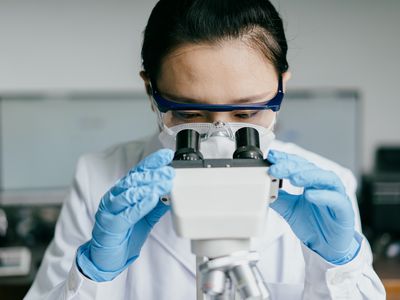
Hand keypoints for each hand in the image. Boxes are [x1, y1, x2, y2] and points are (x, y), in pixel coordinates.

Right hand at [76, 149, 174, 280]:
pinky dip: (140, 205)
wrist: (106, 258)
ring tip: (164, 183)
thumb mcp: (145, 217)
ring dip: (149, 187)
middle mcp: (115, 197)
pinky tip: (152, 199)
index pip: (138, 172)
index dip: (152, 162)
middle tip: (170, 171)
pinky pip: (126, 213)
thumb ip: (157, 205)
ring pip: (130, 193)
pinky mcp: (110, 225)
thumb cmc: (124, 235)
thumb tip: (173, 194)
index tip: (166, 155)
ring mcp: (110, 210)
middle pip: (135, 180)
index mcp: (123, 192)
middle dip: (154, 174)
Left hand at [267, 150, 359, 264]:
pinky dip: (323, 195)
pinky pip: (336, 199)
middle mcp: (325, 185)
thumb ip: (278, 198)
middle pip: (310, 169)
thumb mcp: (289, 210)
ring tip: (293, 178)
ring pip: (326, 178)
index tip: (272, 157)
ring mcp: (336, 196)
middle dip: (291, 166)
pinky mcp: (345, 210)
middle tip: (276, 168)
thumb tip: (263, 189)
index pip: (299, 164)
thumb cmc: (313, 225)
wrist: (326, 247)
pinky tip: (310, 195)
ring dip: (309, 175)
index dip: (286, 159)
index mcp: (312, 182)